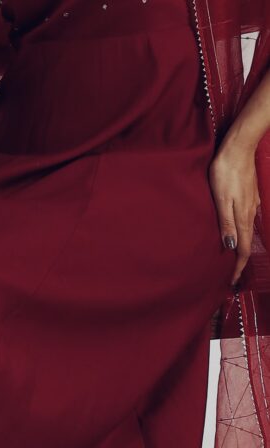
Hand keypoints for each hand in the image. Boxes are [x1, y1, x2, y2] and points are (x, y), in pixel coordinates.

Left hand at [209, 138, 260, 285]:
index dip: (237, 267)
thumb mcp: (221, 198)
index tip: (232, 281)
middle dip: (239, 261)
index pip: (241, 249)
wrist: (238, 148)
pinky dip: (240, 233)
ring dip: (239, 247)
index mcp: (242, 217)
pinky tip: (233, 232)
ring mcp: (250, 205)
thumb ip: (226, 223)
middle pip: (246, 243)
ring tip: (231, 258)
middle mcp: (249, 214)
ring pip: (246, 232)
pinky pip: (245, 221)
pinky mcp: (248, 197)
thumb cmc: (225, 172)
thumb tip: (230, 247)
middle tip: (230, 275)